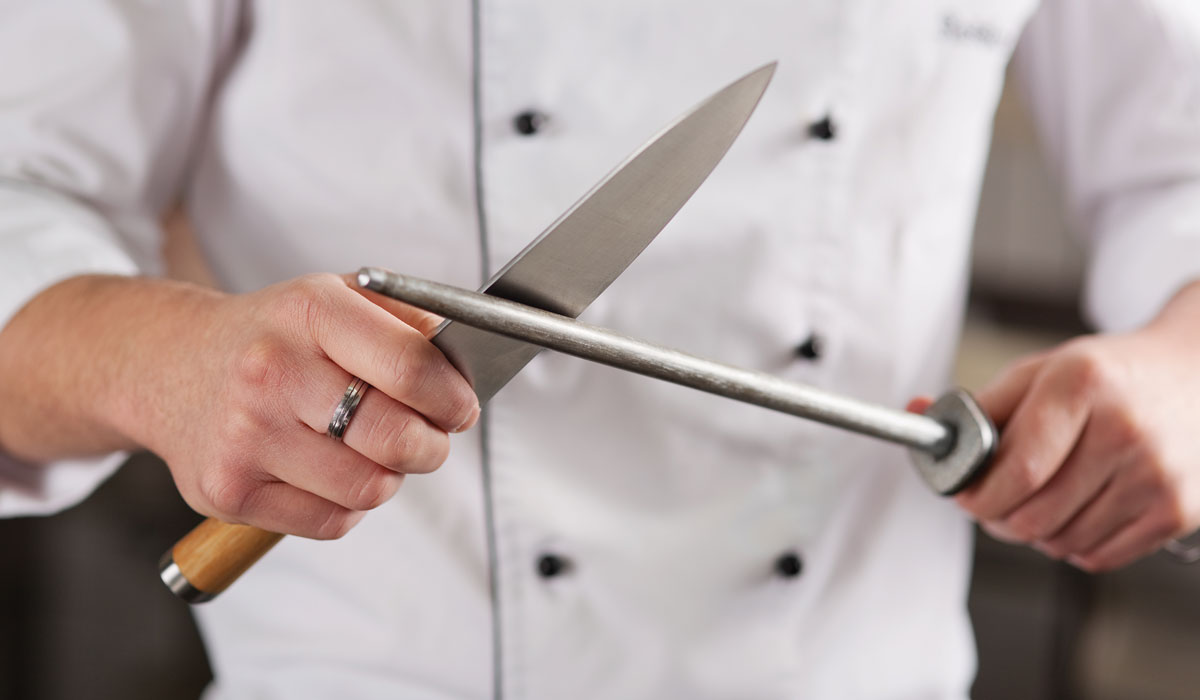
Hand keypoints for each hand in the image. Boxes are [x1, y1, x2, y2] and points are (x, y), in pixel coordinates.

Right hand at [124, 273, 478, 539]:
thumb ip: (406, 319)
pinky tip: (329, 471)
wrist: (169, 365)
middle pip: (395, 438)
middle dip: (430, 446)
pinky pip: (332, 521)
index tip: (460, 408)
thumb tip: (467, 357)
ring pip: (369, 488)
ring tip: (371, 451)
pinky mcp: (227, 492)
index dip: (452, 398)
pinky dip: (348, 505)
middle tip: (429, 439)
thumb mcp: (334, 298)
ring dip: (388, 477)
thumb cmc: (273, 336)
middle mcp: (271, 371)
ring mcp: (244, 435)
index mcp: (309, 312)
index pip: (410, 367)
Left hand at [925, 282, 1199, 571]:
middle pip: (1034, 513)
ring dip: (1032, 533)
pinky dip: (1070, 545)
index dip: (977, 494)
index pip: (1017, 468)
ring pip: (1061, 541)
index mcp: (1082, 385)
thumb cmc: (1109, 376)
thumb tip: (917, 415)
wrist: (1198, 376)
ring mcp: (1156, 474)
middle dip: (997, 517)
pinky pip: (1097, 556)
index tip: (961, 495)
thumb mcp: (1042, 372)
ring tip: (1036, 500)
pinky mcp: (1178, 511)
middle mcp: (1124, 430)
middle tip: (990, 503)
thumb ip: (980, 404)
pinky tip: (1073, 511)